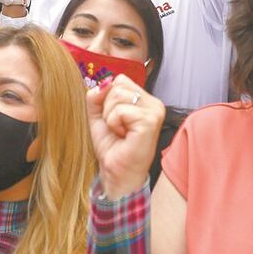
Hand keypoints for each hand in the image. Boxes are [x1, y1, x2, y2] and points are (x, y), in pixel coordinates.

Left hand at [86, 75, 165, 200]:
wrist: (117, 173)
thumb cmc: (112, 147)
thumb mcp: (99, 116)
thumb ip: (97, 96)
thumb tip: (102, 83)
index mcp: (146, 100)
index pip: (120, 80)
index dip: (107, 99)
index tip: (115, 120)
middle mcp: (154, 103)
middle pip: (118, 85)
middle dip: (107, 108)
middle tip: (117, 128)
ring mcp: (154, 112)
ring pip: (117, 95)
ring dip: (110, 117)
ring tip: (120, 133)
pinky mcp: (149, 122)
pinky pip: (119, 111)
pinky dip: (113, 124)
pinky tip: (123, 137)